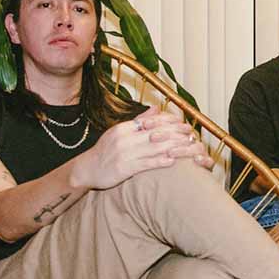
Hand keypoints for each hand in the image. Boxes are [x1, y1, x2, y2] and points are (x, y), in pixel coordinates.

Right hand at [74, 107, 208, 189]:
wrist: (86, 169)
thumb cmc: (106, 151)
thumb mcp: (119, 132)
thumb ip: (139, 120)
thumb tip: (156, 108)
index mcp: (124, 128)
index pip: (151, 122)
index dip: (171, 123)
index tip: (185, 124)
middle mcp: (124, 138)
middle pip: (156, 133)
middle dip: (176, 134)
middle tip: (191, 136)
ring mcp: (124, 153)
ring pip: (153, 148)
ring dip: (173, 147)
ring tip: (187, 148)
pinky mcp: (123, 168)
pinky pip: (145, 164)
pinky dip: (159, 162)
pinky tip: (172, 161)